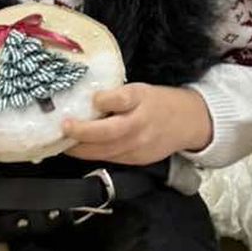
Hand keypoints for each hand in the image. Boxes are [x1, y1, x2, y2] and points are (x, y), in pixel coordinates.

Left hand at [63, 83, 214, 163]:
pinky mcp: (136, 160)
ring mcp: (138, 145)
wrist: (188, 123)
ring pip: (104, 151)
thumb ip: (116, 95)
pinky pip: (110, 158)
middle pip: (108, 132)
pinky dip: (93, 154)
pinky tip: (80, 149)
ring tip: (63, 142)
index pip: (122, 99)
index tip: (91, 98)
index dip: (105, 99)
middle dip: (82, 132)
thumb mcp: (140, 90)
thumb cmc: (158, 103)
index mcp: (141, 99)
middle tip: (64, 127)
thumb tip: (84, 100)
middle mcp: (140, 124)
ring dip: (80, 148)